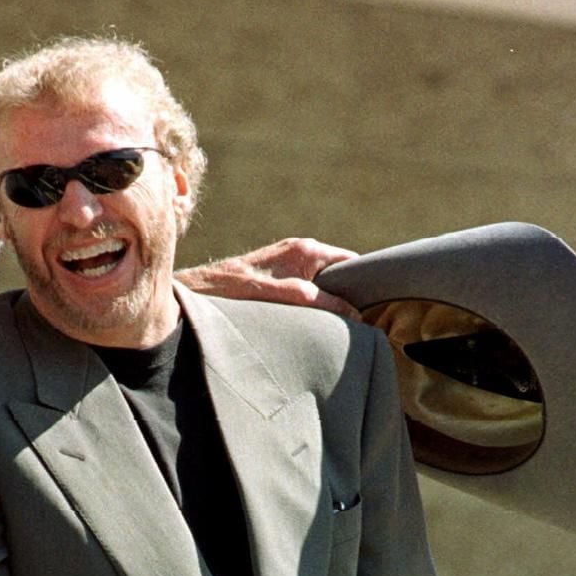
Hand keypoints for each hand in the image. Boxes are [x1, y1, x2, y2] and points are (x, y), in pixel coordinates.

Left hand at [176, 238, 360, 318]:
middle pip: (339, 274)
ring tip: (338, 325)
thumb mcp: (284, 297)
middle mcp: (301, 251)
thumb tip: (351, 314)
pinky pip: (306, 287)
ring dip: (329, 301)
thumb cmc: (236, 289)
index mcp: (307, 251)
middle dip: (349, 295)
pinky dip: (313, 302)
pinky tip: (312, 321)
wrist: (200, 290)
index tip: (375, 306)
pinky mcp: (277, 274)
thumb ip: (318, 301)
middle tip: (359, 322)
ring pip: (322, 282)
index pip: (352, 263)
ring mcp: (288, 261)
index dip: (365, 284)